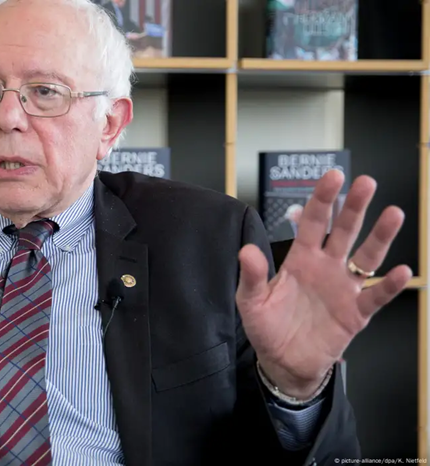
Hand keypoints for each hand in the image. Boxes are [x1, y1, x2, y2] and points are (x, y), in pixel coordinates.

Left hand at [236, 170, 411, 397]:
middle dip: (354, 207)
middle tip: (366, 182)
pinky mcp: (356, 313)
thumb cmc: (267, 327)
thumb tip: (246, 250)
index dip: (322, 199)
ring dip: (380, 237)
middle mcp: (326, 267)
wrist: (283, 362)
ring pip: (366, 257)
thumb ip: (252, 276)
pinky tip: (401, 271)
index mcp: (300, 259)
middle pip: (344, 231)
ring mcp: (344, 289)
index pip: (313, 222)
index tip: (333, 176)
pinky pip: (375, 296)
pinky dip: (388, 285)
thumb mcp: (251, 301)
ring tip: (394, 214)